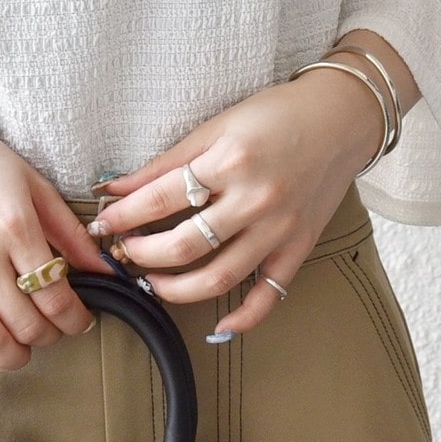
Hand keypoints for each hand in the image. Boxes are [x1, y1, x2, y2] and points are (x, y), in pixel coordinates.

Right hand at [0, 119, 111, 369]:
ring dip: (12, 354)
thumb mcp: (34, 185)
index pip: (55, 296)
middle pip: (25, 324)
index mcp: (16, 225)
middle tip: (52, 327)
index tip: (79, 320)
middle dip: (48, 336)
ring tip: (21, 344)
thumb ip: (70, 232)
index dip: (75, 319)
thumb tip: (106, 270)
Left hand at [87, 71, 382, 336]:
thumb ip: (167, 161)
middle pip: (186, 244)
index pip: (162, 199)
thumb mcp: (216, 126)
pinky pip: (270, 294)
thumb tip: (117, 187)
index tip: (100, 224)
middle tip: (121, 253)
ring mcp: (280, 228)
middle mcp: (255, 199)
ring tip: (151, 283)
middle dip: (143, 254)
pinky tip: (217, 327)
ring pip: (220, 277)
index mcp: (230, 161)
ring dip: (177, 289)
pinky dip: (244, 318)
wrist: (339, 119)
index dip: (123, 215)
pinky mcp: (299, 247)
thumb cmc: (274, 114)